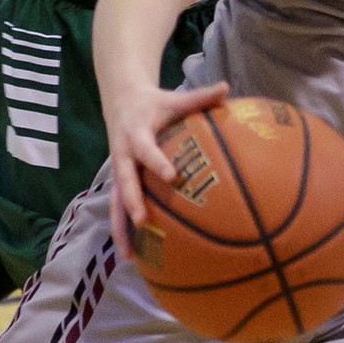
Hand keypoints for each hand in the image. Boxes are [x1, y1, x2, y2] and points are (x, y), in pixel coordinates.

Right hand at [105, 80, 230, 258]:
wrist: (120, 102)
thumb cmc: (154, 103)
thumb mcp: (175, 98)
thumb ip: (200, 97)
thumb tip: (228, 88)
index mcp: (136, 134)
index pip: (146, 149)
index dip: (156, 162)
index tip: (172, 176)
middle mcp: (123, 155)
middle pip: (125, 181)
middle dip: (132, 201)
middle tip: (143, 220)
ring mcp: (118, 171)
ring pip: (115, 202)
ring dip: (120, 227)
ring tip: (129, 255)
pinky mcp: (118, 182)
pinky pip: (117, 208)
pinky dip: (122, 230)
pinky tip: (132, 254)